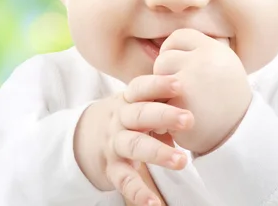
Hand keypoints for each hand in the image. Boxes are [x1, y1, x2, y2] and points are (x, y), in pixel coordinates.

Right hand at [74, 74, 194, 205]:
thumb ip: (160, 104)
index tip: (179, 85)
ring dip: (157, 152)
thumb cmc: (127, 117)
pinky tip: (155, 204)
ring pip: (134, 145)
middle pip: (139, 115)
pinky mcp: (112, 168)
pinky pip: (125, 180)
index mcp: (127, 101)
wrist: (85, 136)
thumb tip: (192, 111)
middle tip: (189, 120)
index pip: (140, 88)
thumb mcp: (137, 105)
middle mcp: (119, 120)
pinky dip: (139, 192)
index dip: (158, 85)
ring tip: (181, 161)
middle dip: (164, 115)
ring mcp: (114, 144)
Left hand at [155, 29, 251, 154]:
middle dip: (167, 75)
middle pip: (165, 58)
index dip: (173, 51)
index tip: (180, 67)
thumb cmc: (223, 101)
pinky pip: (155, 99)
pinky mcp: (178, 102)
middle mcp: (205, 61)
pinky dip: (161, 110)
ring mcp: (191, 81)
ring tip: (181, 105)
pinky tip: (177, 119)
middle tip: (184, 92)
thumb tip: (160, 44)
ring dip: (161, 92)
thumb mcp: (220, 68)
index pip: (179, 36)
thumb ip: (195, 54)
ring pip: (157, 78)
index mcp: (216, 50)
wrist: (237, 137)